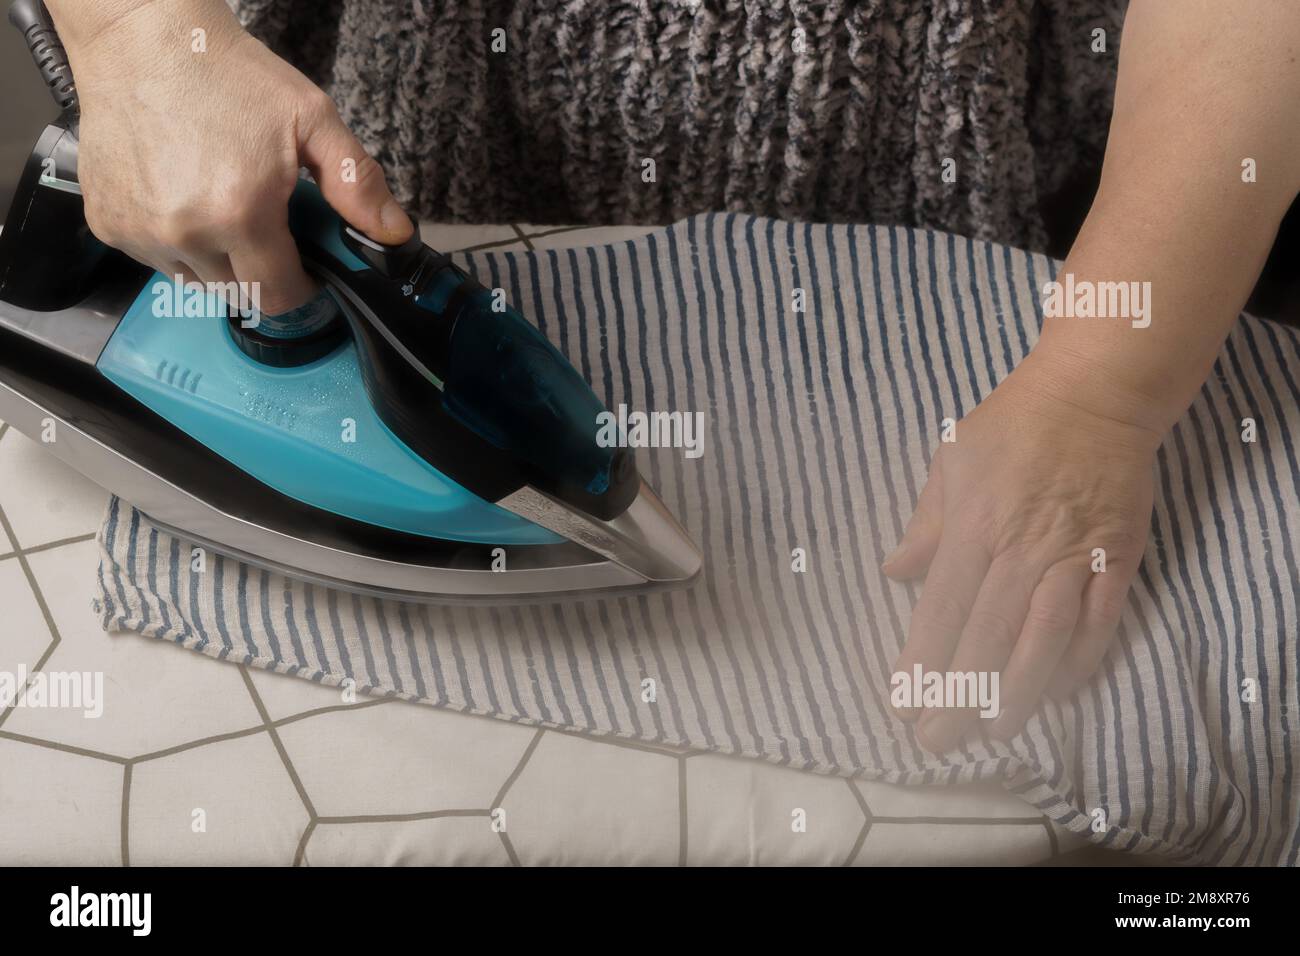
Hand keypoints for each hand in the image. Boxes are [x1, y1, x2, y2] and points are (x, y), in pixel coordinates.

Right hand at [57, 0, 412, 314]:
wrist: (143, 39)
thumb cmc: (229, 75)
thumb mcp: (311, 120)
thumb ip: (358, 183)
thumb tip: (396, 235)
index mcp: (240, 214)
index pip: (279, 296)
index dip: (301, 289)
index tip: (307, 268)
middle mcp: (184, 233)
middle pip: (238, 295)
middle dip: (262, 274)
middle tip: (268, 231)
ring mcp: (139, 232)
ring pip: (194, 283)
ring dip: (217, 264)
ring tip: (225, 212)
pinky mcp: (107, 224)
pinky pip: (153, 260)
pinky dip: (174, 245)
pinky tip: (184, 200)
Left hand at [883, 349, 1160, 751]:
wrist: (1096, 393)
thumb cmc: (1014, 424)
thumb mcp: (951, 460)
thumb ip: (925, 525)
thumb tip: (894, 572)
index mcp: (975, 526)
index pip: (943, 609)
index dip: (923, 661)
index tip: (904, 702)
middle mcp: (1023, 549)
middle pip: (988, 637)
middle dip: (961, 696)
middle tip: (937, 741)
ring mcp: (1074, 556)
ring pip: (1043, 639)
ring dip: (1018, 691)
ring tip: (994, 731)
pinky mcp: (1117, 557)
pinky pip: (1099, 621)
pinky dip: (1078, 661)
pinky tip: (1056, 692)